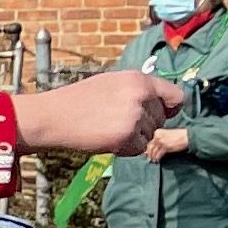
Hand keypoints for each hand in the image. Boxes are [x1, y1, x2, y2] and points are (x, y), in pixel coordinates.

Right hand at [15, 68, 181, 154]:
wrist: (51, 116)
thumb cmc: (78, 100)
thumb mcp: (110, 83)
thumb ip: (138, 90)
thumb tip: (165, 103)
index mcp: (138, 79)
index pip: (176, 96)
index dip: (170, 107)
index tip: (162, 113)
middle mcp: (140, 95)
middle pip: (162, 119)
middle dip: (145, 124)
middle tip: (115, 120)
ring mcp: (134, 116)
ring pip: (151, 134)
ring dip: (134, 136)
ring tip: (107, 128)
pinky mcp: (126, 136)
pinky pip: (138, 148)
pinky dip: (125, 149)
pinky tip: (105, 139)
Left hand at [149, 126, 192, 160]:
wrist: (188, 136)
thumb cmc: (180, 136)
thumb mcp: (168, 135)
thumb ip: (161, 139)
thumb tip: (154, 147)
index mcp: (158, 132)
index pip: (151, 142)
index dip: (149, 149)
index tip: (147, 153)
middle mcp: (157, 136)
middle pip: (150, 146)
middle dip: (149, 153)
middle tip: (148, 159)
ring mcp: (161, 141)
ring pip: (154, 151)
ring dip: (153, 157)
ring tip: (152, 161)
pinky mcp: (165, 146)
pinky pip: (158, 154)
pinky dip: (157, 158)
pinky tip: (157, 161)